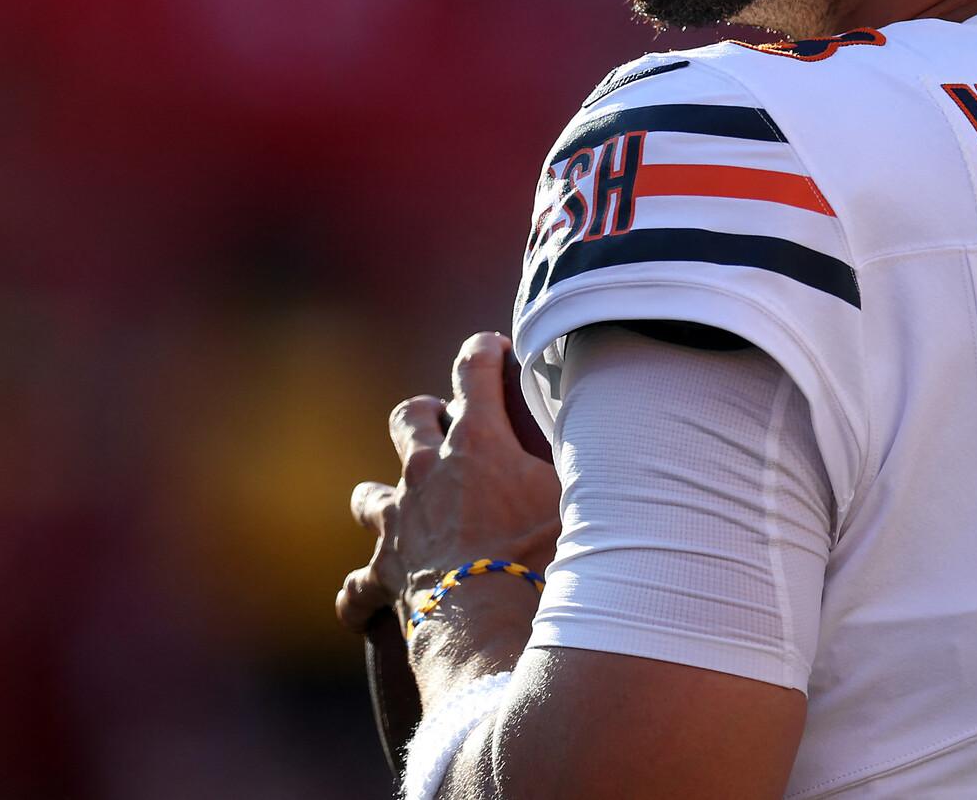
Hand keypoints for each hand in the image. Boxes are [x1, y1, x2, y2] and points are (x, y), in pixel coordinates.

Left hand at [337, 332, 561, 631]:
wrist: (493, 630)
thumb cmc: (547, 560)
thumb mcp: (582, 496)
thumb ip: (587, 459)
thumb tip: (620, 432)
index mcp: (478, 443)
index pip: (475, 371)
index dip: (482, 351)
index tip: (491, 346)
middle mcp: (427, 473)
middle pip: (408, 420)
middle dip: (423, 416)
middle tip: (441, 425)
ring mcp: (399, 525)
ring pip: (370, 496)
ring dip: (384, 498)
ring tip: (398, 507)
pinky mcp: (383, 578)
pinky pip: (356, 588)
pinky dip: (362, 593)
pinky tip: (367, 603)